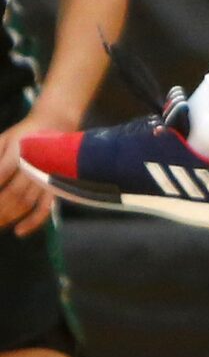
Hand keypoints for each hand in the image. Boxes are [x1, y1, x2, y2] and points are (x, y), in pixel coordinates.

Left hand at [0, 111, 62, 238]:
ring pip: (26, 203)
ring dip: (7, 217)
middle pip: (12, 194)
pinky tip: (18, 232)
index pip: (0, 176)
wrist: (55, 124)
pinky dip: (33, 222)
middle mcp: (35, 165)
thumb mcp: (4, 140)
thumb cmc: (23, 135)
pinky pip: (46, 207)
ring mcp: (47, 176)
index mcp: (19, 151)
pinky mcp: (55, 184)